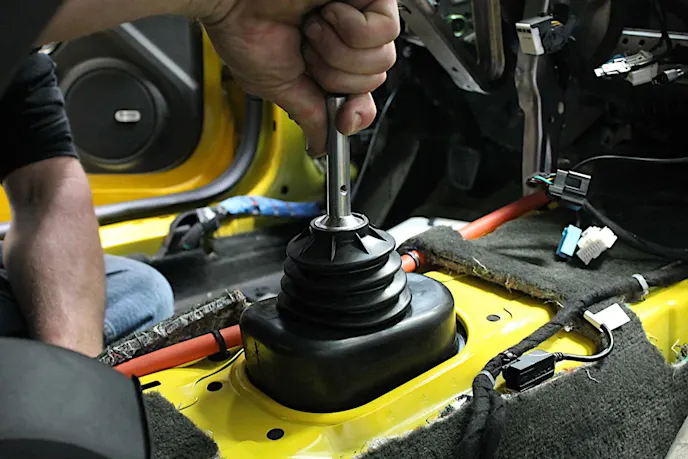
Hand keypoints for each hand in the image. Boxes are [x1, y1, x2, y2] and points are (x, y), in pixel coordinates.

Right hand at [201, 0, 399, 155]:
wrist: (229, 1)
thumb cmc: (243, 28)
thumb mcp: (279, 87)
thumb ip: (310, 115)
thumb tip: (319, 146)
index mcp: (326, 58)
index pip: (364, 95)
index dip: (356, 112)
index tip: (342, 118)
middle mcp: (345, 37)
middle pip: (376, 80)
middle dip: (335, 76)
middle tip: (307, 55)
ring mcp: (358, 14)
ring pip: (383, 60)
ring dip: (339, 54)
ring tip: (312, 31)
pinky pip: (385, 30)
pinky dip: (352, 28)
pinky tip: (326, 13)